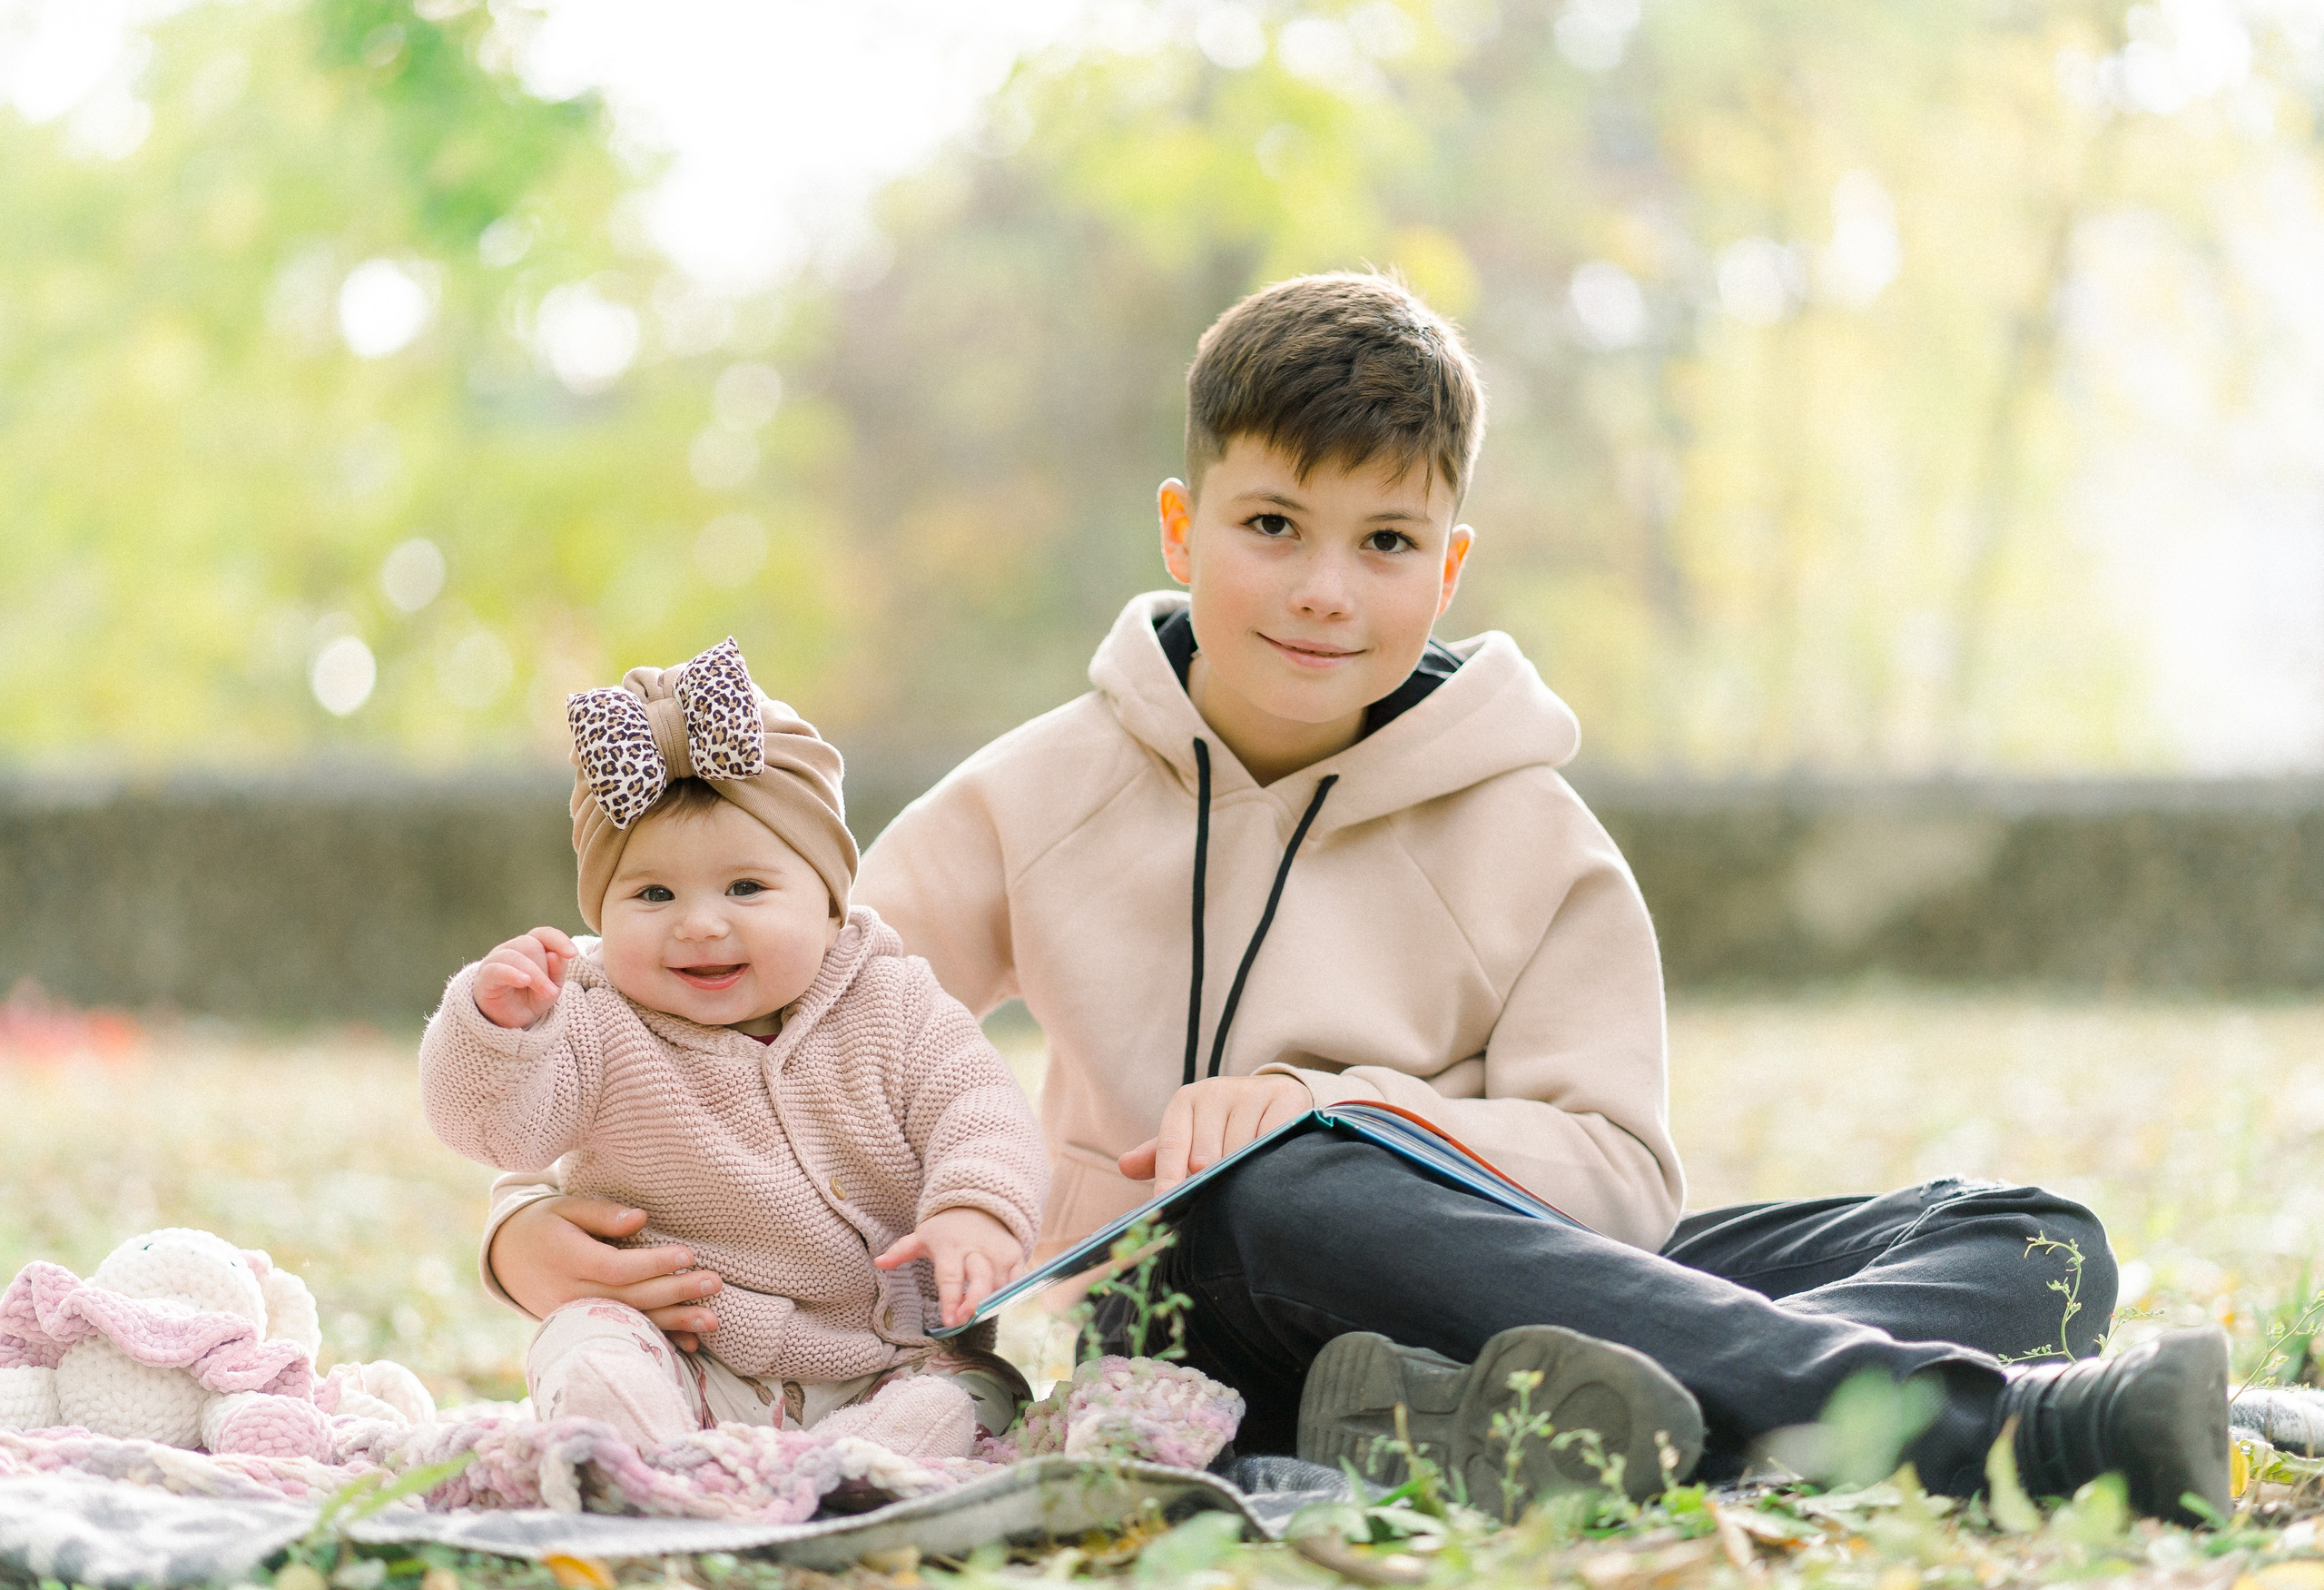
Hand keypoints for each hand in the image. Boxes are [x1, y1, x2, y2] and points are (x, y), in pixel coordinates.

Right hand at [474, 927, 580, 1029]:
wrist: (506, 1023)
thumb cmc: (529, 1000)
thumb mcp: (551, 988)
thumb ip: (557, 971)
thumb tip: (557, 955)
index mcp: (529, 948)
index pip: (543, 934)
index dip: (558, 940)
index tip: (572, 954)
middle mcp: (510, 949)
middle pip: (530, 945)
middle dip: (545, 968)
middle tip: (550, 991)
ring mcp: (495, 961)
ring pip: (515, 956)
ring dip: (535, 975)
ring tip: (545, 993)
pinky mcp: (484, 977)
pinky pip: (497, 969)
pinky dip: (512, 974)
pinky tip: (524, 981)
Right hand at [488, 1196, 724, 1349]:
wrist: (507, 1260)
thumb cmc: (544, 1225)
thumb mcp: (565, 1208)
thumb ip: (601, 1213)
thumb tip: (640, 1219)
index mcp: (568, 1260)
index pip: (616, 1268)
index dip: (652, 1264)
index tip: (687, 1254)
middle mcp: (572, 1294)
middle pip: (630, 1298)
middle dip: (674, 1292)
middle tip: (713, 1283)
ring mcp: (577, 1317)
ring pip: (631, 1321)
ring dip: (674, 1322)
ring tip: (712, 1320)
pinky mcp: (584, 1328)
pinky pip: (624, 1335)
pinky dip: (658, 1339)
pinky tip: (689, 1343)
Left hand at [874, 1207, 1024, 1328]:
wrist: (980, 1205)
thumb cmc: (946, 1230)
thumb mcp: (923, 1236)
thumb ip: (901, 1251)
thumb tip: (878, 1262)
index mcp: (950, 1246)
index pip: (950, 1276)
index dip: (950, 1299)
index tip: (949, 1321)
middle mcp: (976, 1250)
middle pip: (980, 1279)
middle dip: (975, 1301)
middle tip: (966, 1321)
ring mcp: (998, 1252)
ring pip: (999, 1283)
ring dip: (991, 1304)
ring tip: (979, 1319)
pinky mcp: (1015, 1255)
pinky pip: (1016, 1280)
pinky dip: (1010, 1295)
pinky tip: (998, 1308)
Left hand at [1118, 1074, 1310, 1191]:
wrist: (1273, 1095)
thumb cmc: (1223, 1125)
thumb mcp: (1190, 1134)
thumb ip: (1160, 1155)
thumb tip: (1125, 1166)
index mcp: (1185, 1101)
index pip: (1171, 1144)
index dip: (1168, 1176)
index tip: (1165, 1202)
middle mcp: (1215, 1092)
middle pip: (1205, 1154)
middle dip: (1207, 1183)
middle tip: (1211, 1207)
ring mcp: (1250, 1093)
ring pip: (1239, 1151)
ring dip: (1239, 1177)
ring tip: (1242, 1196)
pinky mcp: (1283, 1099)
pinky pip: (1272, 1139)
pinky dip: (1268, 1160)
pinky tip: (1268, 1174)